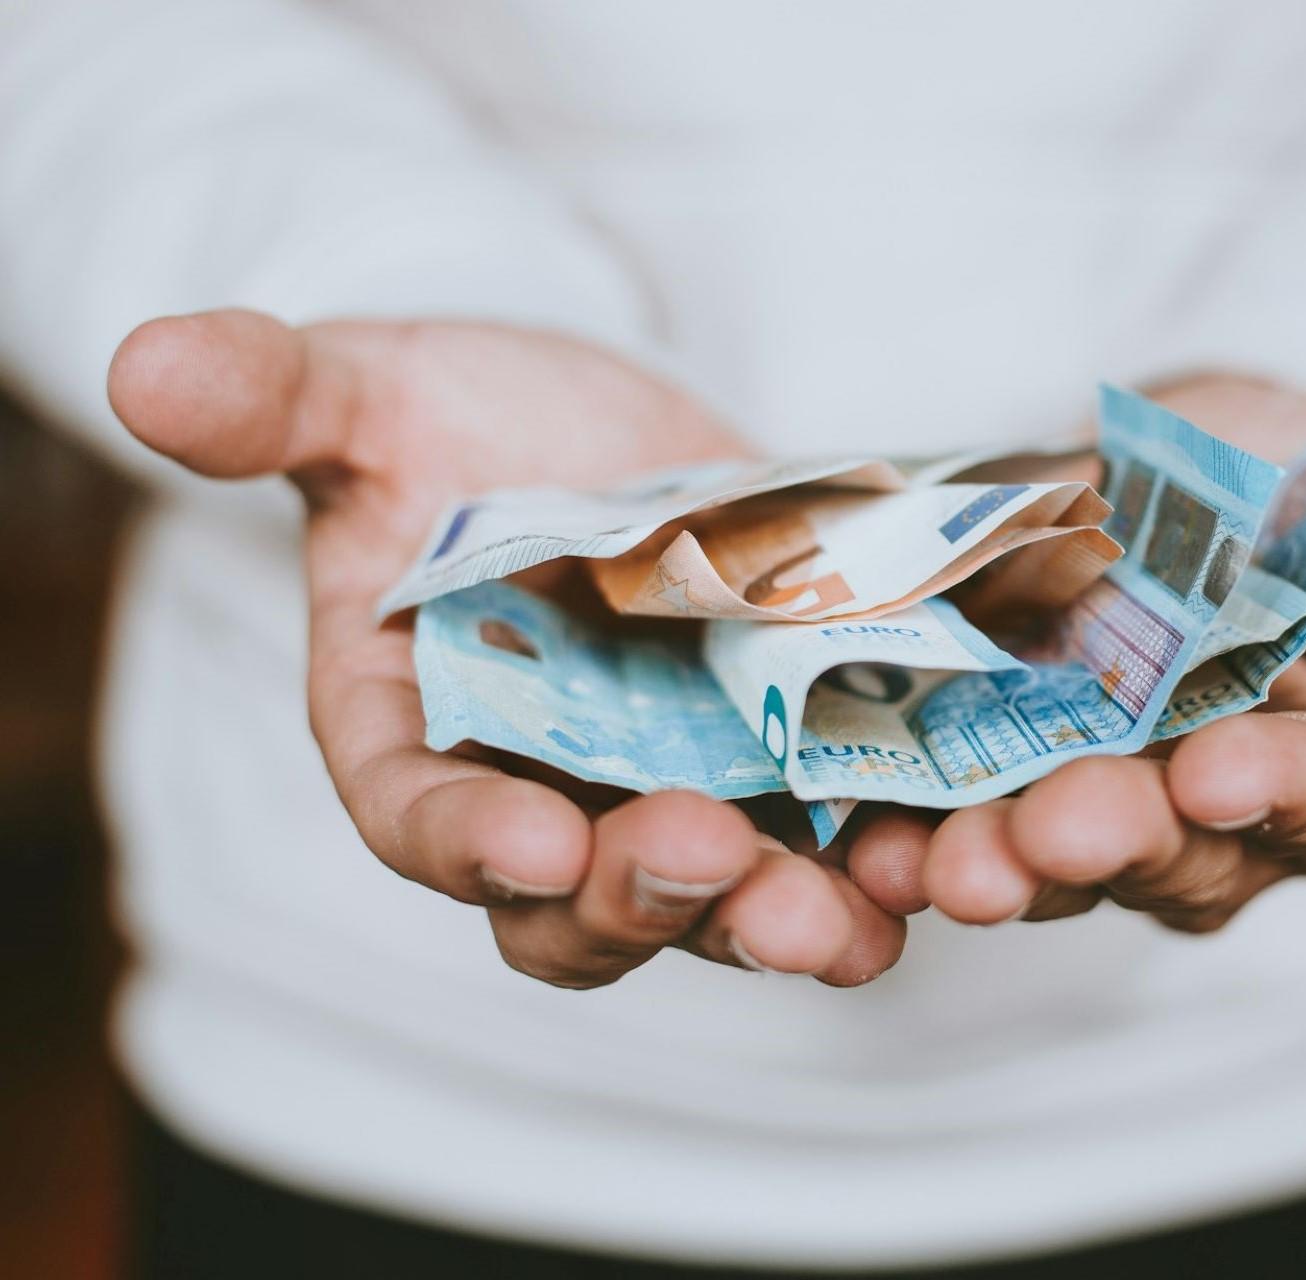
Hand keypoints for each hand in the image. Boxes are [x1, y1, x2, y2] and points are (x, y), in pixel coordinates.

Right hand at [109, 309, 904, 986]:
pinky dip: (874, 865)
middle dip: (640, 900)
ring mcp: (671, 793)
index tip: (528, 840)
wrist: (598, 423)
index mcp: (414, 734)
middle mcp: (541, 794)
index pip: (416, 816)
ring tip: (843, 920)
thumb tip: (146, 363)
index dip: (463, 839)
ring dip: (776, 922)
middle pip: (574, 904)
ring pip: (714, 904)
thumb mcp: (371, 391)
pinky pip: (826, 842)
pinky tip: (933, 866)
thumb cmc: (457, 416)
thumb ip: (273, 395)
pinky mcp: (782, 764)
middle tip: (709, 863)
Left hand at [842, 373, 1305, 930]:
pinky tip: (854, 832)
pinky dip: (903, 835)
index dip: (1287, 789)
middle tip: (1042, 831)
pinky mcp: (992, 784)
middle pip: (1180, 857)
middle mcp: (1232, 823)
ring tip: (931, 856)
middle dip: (1113, 843)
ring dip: (997, 865)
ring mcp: (1105, 811)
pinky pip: (953, 827)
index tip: (1225, 764)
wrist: (1177, 457)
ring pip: (1059, 866)